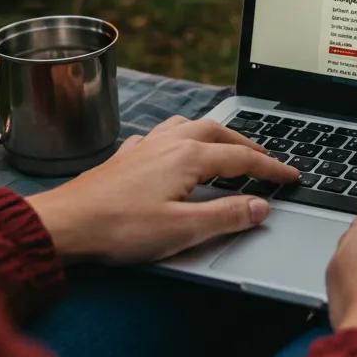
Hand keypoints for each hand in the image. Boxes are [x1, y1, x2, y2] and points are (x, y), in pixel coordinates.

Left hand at [28, 116, 299, 264]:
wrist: (65, 224)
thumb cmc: (119, 229)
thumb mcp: (181, 230)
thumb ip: (225, 216)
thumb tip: (260, 206)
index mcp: (188, 157)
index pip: (242, 159)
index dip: (271, 168)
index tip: (291, 176)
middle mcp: (169, 143)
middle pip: (219, 134)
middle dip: (247, 145)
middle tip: (266, 159)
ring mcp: (146, 146)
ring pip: (190, 127)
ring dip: (215, 134)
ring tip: (227, 145)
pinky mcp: (126, 156)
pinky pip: (161, 135)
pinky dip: (180, 137)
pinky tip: (173, 148)